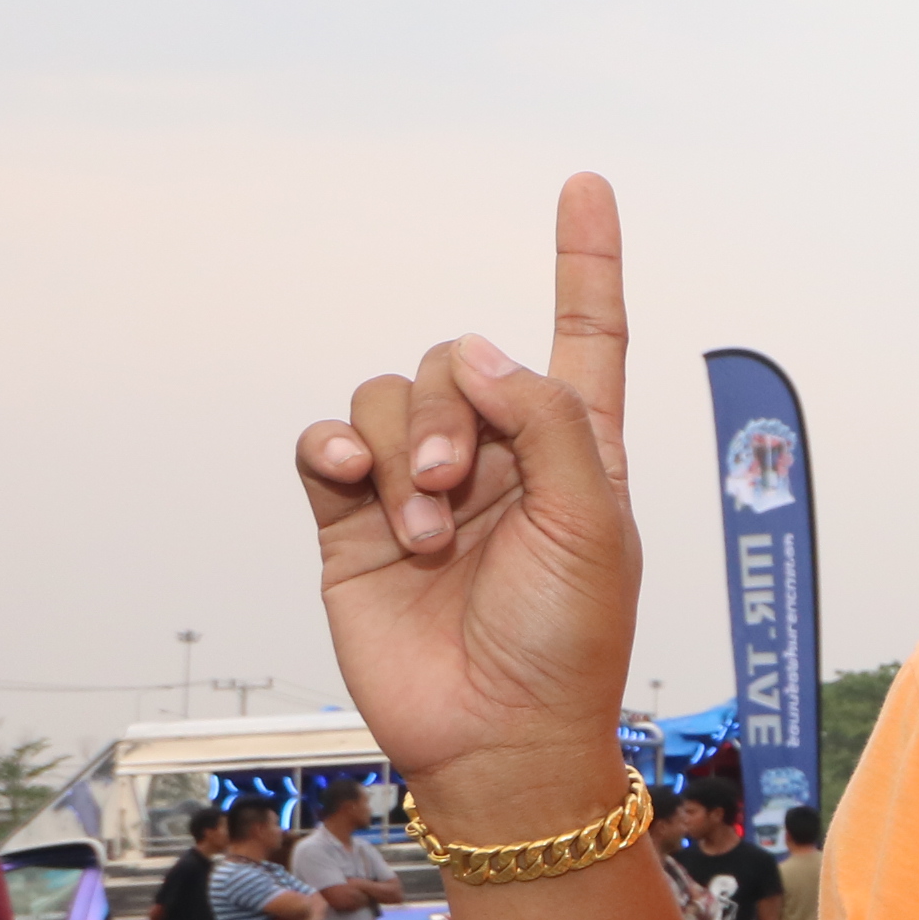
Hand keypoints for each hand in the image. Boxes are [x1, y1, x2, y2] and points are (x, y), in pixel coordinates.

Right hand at [294, 176, 641, 833]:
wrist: (497, 736)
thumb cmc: (569, 639)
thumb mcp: (594, 522)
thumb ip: (546, 420)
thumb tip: (477, 350)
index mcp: (576, 448)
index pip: (584, 335)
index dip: (585, 262)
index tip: (586, 183)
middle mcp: (499, 455)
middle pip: (456, 359)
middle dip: (452, 411)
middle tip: (459, 491)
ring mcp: (421, 485)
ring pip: (387, 397)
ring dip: (401, 451)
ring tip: (426, 529)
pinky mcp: (351, 521)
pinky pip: (324, 443)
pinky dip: (333, 446)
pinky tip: (350, 478)